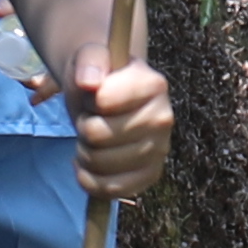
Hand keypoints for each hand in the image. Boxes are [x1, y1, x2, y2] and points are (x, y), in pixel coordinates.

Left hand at [63, 48, 177, 200]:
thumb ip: (89, 61)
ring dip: (84, 152)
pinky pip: (111, 190)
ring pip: (101, 162)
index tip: (94, 94)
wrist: (107, 101)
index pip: (104, 100)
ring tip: (90, 139)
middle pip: (98, 134)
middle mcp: (164, 118)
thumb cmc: (99, 78)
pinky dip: (89, 181)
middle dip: (83, 127)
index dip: (87, 100)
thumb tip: (89, 82)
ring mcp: (160, 150)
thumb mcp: (90, 58)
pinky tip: (86, 166)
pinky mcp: (150, 175)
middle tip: (90, 119)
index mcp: (154, 84)